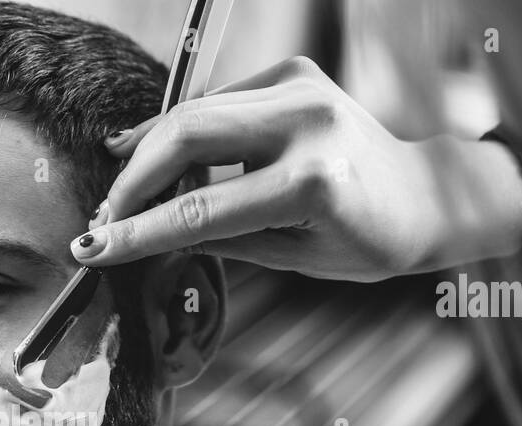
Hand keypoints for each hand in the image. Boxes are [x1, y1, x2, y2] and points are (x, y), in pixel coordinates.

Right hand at [75, 57, 521, 280]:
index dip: (140, 232)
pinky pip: (217, 103)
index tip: (94, 250)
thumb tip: (148, 236)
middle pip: (187, 138)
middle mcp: (307, 123)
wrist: (427, 194)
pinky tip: (144, 150)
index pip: (202, 210)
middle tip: (102, 219)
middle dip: (133, 181)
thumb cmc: (367, 241)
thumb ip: (221, 239)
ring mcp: (302, 88)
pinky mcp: (295, 72)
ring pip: (194, 113)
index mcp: (313, 181)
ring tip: (115, 191)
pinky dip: (178, 131)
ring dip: (147, 152)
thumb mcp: (294, 256)